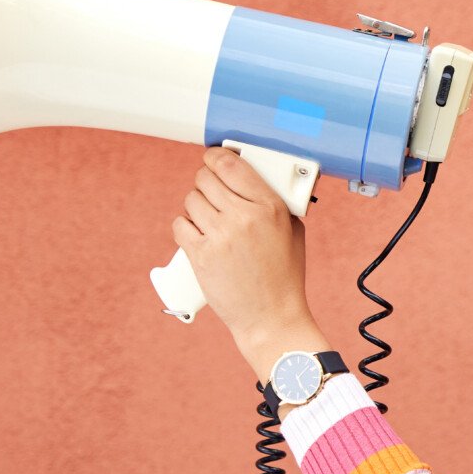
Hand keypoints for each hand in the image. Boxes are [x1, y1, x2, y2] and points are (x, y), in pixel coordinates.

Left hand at [170, 146, 313, 341]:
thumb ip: (276, 202)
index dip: (216, 156)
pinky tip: (197, 234)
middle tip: (210, 192)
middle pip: (205, 178)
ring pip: (191, 200)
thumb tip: (257, 179)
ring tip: (207, 219)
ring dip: (195, 206)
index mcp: (269, 206)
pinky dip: (185, 227)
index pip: (231, 165)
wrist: (271, 317)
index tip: (212, 158)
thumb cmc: (284, 277)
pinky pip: (180, 224)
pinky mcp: (201, 255)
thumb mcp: (292, 232)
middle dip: (205, 181)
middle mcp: (243, 217)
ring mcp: (220, 236)